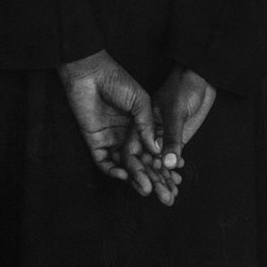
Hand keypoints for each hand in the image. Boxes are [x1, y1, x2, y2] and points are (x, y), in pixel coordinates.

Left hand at [60, 51, 166, 197]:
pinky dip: (113, 170)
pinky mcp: (94, 141)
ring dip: (134, 178)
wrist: (91, 73)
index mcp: (140, 127)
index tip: (175, 179)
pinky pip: (104, 161)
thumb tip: (158, 150)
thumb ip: (148, 126)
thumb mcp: (141, 102)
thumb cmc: (118, 81)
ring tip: (145, 188)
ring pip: (123, 165)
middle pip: (140, 163)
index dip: (163, 166)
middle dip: (151, 179)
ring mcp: (110, 139)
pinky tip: (124, 175)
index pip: (153, 152)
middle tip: (162, 193)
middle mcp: (126, 136)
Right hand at [148, 67, 216, 205]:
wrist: (199, 77)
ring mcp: (161, 137)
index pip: (132, 155)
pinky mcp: (175, 138)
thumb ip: (171, 137)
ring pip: (158, 164)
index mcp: (139, 126)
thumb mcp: (175, 112)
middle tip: (165, 199)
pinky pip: (171, 158)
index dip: (137, 173)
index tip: (147, 189)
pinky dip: (173, 171)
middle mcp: (147, 135)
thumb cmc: (183, 88)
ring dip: (164, 180)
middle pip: (146, 163)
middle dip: (154, 182)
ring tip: (172, 197)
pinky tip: (178, 182)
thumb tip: (167, 164)